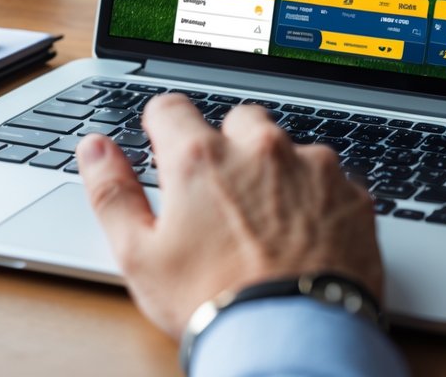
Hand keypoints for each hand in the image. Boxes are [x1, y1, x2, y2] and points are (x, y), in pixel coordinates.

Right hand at [76, 94, 381, 337]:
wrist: (290, 338)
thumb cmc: (213, 301)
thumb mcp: (137, 255)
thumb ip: (111, 191)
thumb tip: (93, 149)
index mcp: (200, 158)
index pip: (171, 108)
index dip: (163, 129)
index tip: (167, 148)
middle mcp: (259, 148)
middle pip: (237, 120)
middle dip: (227, 146)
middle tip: (222, 197)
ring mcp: (312, 166)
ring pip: (289, 148)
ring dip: (277, 170)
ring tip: (268, 223)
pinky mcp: (352, 192)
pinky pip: (332, 178)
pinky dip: (319, 197)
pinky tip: (307, 233)